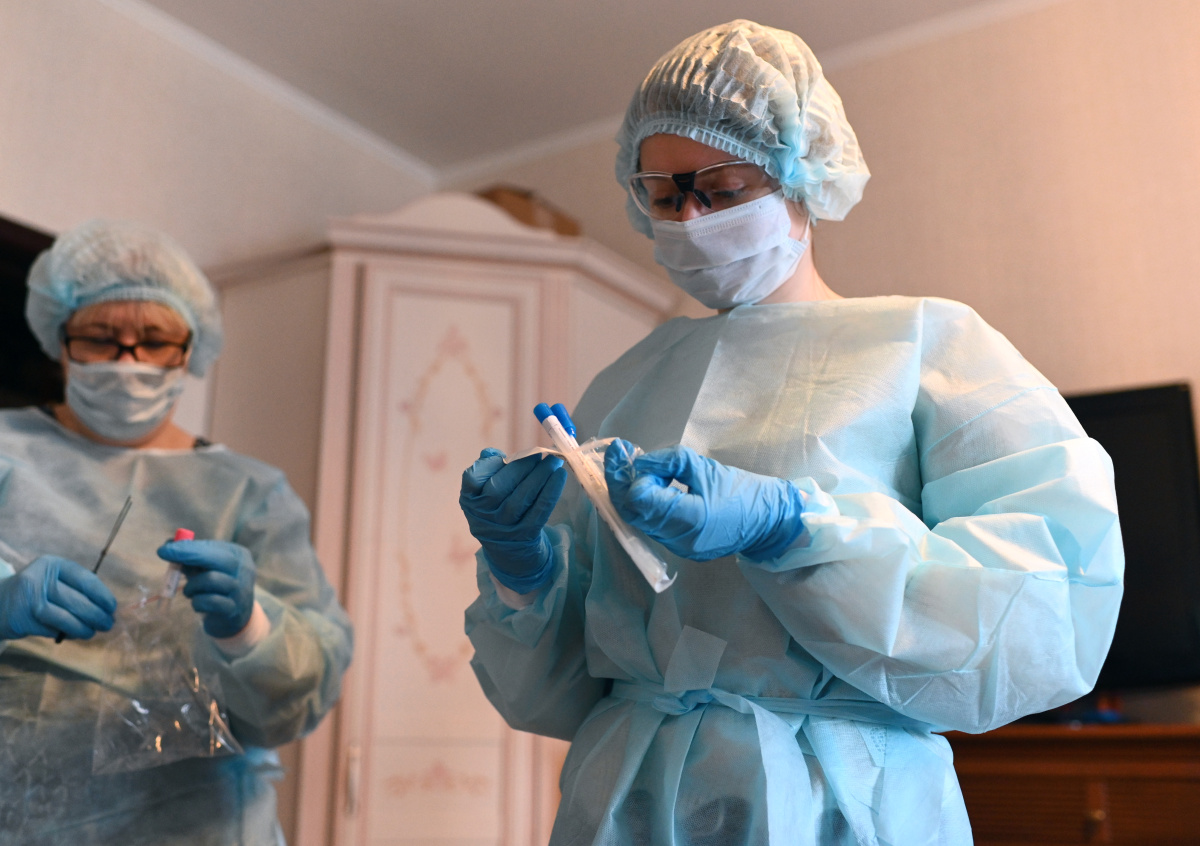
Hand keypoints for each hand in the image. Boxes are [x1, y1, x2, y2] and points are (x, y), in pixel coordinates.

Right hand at [0, 555, 116, 640]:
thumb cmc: (37, 591)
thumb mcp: (54, 580)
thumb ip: (78, 589)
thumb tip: (108, 608)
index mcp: (51, 564)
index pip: (85, 579)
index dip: (102, 595)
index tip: (113, 607)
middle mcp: (38, 578)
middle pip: (76, 599)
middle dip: (96, 615)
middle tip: (107, 624)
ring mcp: (27, 599)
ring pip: (64, 617)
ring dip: (82, 627)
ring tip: (92, 632)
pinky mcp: (20, 620)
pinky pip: (50, 630)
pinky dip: (65, 633)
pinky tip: (72, 634)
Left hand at [158, 539, 255, 638]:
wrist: (234, 617)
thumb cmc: (216, 587)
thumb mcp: (206, 568)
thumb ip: (191, 557)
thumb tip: (169, 544)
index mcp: (238, 555)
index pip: (213, 547)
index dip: (189, 547)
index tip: (165, 548)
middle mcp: (244, 570)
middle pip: (220, 559)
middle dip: (190, 555)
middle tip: (166, 556)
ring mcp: (241, 590)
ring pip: (212, 579)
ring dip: (192, 585)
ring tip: (189, 590)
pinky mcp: (234, 609)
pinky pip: (209, 601)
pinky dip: (196, 601)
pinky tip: (197, 602)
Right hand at [459, 448, 566, 590]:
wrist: (509, 552)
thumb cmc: (497, 511)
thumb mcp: (484, 495)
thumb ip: (487, 471)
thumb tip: (491, 453)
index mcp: (469, 501)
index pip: (472, 479)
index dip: (488, 465)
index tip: (503, 456)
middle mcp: (483, 516)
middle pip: (500, 488)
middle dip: (522, 466)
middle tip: (539, 454)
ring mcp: (503, 528)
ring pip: (521, 498)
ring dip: (540, 476)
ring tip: (553, 461)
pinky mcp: (525, 535)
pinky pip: (539, 511)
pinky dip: (551, 492)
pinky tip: (560, 476)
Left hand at [604, 439, 805, 561]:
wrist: (768, 522)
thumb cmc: (742, 491)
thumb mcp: (706, 467)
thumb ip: (670, 461)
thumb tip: (639, 462)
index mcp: (689, 518)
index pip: (640, 499)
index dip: (627, 474)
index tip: (624, 450)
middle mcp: (678, 539)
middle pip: (632, 512)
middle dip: (620, 482)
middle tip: (619, 456)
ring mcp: (678, 548)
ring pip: (639, 520)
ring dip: (632, 493)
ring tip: (636, 468)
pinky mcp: (680, 549)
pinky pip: (652, 526)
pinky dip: (645, 505)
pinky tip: (650, 486)